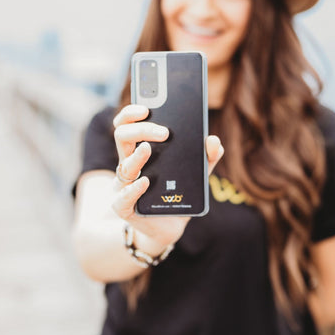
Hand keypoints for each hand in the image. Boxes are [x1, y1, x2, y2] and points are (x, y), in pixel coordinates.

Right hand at [112, 104, 223, 254]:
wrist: (169, 227)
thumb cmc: (177, 194)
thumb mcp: (195, 174)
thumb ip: (205, 158)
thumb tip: (213, 141)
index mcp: (140, 152)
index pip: (127, 125)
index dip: (131, 113)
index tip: (146, 107)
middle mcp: (128, 166)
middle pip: (121, 138)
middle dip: (139, 130)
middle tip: (163, 132)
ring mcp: (124, 187)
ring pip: (123, 167)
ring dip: (135, 157)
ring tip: (148, 149)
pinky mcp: (125, 209)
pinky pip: (122, 199)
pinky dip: (132, 190)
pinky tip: (145, 182)